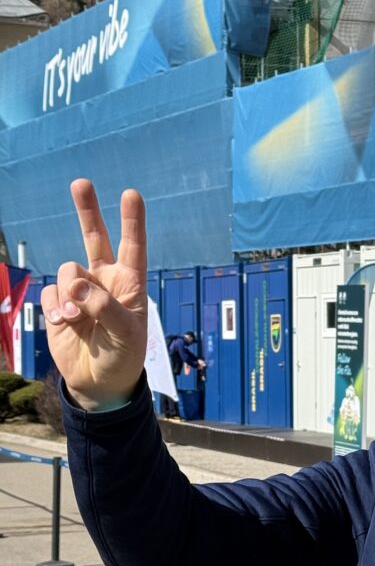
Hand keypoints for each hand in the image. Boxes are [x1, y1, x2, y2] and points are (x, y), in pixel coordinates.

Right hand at [42, 179, 148, 411]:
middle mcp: (104, 281)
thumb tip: (76, 286)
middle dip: (87, 210)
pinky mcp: (58, 304)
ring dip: (68, 293)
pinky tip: (64, 324)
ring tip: (75, 318)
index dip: (132, 221)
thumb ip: (105, 307)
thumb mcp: (126, 333)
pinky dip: (54, 308)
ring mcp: (80, 291)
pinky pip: (50, 292)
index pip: (133, 246)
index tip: (131, 194)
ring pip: (67, 271)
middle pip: (94, 237)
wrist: (99, 382)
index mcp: (130, 283)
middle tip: (80, 183)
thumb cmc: (123, 356)